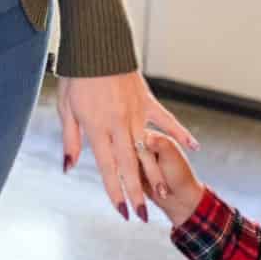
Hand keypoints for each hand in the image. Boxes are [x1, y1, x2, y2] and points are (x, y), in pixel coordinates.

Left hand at [57, 71, 197, 222]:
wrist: (96, 43)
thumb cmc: (77, 76)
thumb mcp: (66, 108)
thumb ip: (71, 140)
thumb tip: (69, 167)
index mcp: (97, 127)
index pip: (108, 167)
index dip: (115, 191)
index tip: (122, 212)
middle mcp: (119, 123)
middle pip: (130, 165)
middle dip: (136, 193)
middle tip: (142, 216)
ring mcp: (136, 112)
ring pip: (148, 148)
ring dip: (155, 172)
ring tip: (162, 193)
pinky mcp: (147, 100)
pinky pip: (167, 119)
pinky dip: (181, 133)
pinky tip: (194, 146)